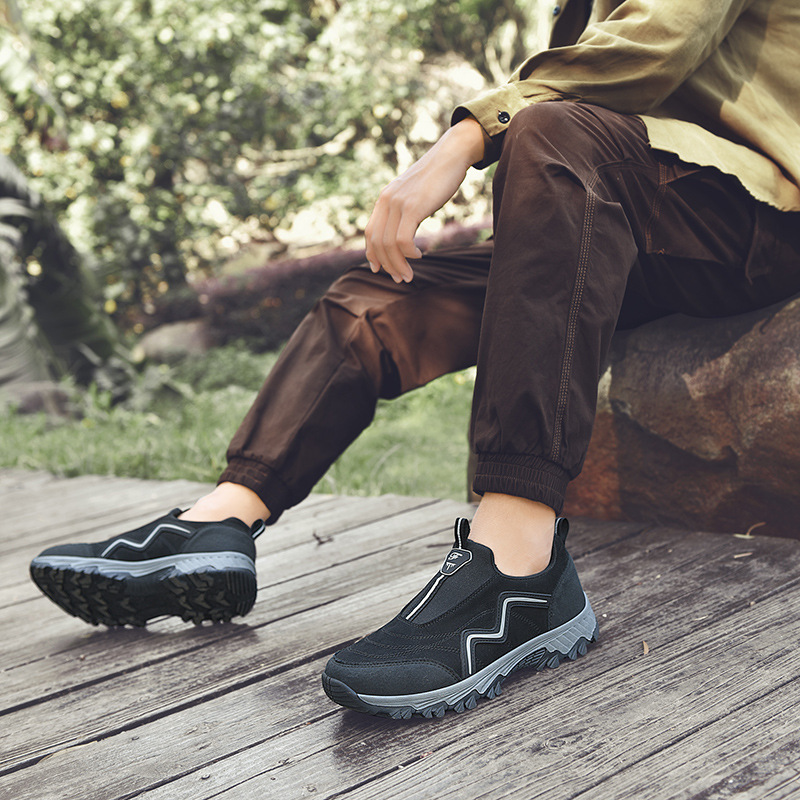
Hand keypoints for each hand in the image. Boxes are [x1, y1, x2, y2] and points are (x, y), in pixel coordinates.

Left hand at [364, 117, 485, 282]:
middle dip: (387, 265)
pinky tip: (419, 255)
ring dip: (398, 265)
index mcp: (384, 199)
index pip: (370, 232)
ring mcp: (398, 203)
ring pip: (389, 244)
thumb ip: (404, 209)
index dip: (372, 254)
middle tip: (399, 279)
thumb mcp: (414, 194)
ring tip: (408, 275)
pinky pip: (402, 240)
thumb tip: (404, 230)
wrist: (450, 155)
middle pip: (377, 242)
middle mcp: (386, 201)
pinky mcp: (412, 207)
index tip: (379, 270)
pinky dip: (409, 253)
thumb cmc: (437, 177)